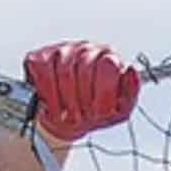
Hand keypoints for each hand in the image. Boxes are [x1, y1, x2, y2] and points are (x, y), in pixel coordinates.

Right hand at [24, 41, 139, 141]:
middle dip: (84, 100)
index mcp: (108, 58)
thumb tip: (131, 70)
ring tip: (71, 115)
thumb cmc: (96, 111)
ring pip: (64, 73)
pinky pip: (44, 76)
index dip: (103, 93)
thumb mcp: (120, 108)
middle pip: (85, 68)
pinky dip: (50, 98)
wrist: (69, 121)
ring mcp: (62, 50)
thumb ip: (130, 92)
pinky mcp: (39, 58)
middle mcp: (86, 49)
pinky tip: (55, 108)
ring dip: (68, 102)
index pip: (108, 65)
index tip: (100, 111)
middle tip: (84, 115)